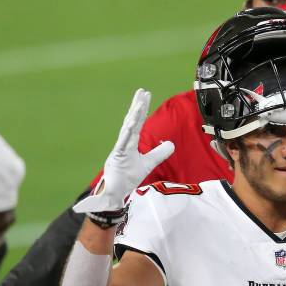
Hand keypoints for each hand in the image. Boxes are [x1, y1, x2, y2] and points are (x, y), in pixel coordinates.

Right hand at [73, 89, 174, 212]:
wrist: (114, 193)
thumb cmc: (127, 178)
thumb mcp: (148, 163)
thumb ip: (159, 153)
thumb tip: (171, 143)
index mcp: (130, 143)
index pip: (138, 123)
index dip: (142, 109)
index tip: (146, 95)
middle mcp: (124, 143)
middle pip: (131, 121)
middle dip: (137, 106)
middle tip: (143, 92)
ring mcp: (119, 149)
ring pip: (127, 129)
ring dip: (133, 116)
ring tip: (139, 104)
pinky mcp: (116, 157)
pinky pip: (122, 143)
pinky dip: (127, 133)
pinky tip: (131, 122)